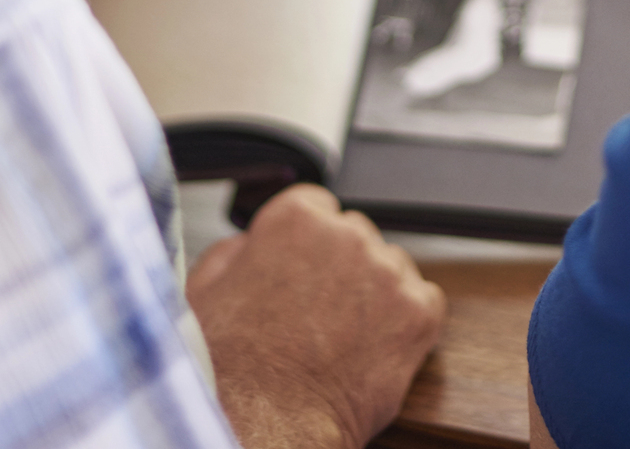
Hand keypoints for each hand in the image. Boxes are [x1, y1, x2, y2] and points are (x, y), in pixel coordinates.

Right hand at [187, 185, 445, 448]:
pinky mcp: (418, 313)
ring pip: (391, 267)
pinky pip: (423, 301)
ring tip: (342, 335)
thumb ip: (238, 248)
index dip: (307, 241)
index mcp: (296, 219)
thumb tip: (256, 243)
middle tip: (317, 311)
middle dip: (340, 267)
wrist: (268, 423)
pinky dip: (405, 322)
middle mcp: (347, 235)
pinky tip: (372, 346)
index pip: (317, 205)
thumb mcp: (205, 287)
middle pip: (355, 236)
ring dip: (374, 292)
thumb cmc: (232, 368)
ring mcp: (387, 272)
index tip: (303, 266)